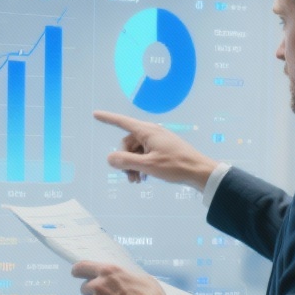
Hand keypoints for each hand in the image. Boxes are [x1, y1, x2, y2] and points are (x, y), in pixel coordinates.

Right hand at [94, 110, 217, 189]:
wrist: (199, 172)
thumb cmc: (175, 166)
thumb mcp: (148, 165)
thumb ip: (126, 161)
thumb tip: (110, 158)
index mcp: (147, 131)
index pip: (122, 122)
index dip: (107, 119)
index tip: (95, 114)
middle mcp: (151, 133)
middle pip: (127, 143)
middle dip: (124, 159)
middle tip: (130, 177)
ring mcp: (157, 141)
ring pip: (135, 151)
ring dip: (132, 165)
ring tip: (137, 181)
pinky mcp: (162, 150)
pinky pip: (144, 155)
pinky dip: (141, 165)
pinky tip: (144, 178)